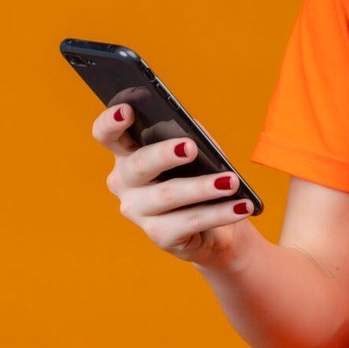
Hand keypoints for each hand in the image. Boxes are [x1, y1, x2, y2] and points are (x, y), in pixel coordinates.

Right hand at [93, 103, 252, 265]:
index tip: (127, 111)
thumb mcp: (197, 151)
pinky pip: (191, 222)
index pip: (107, 135)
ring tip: (231, 181)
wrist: (219, 224)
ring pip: (169, 195)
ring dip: (203, 187)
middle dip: (164, 154)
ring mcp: (138, 211)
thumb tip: (192, 134)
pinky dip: (220, 213)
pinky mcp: (159, 236)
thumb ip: (190, 136)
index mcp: (127, 153)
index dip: (111, 122)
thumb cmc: (201, 174)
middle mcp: (124, 182)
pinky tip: (241, 207)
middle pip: (138, 165)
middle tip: (191, 147)